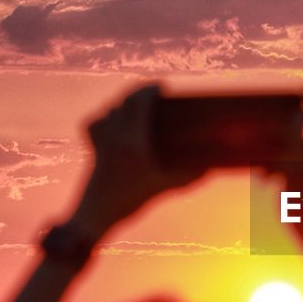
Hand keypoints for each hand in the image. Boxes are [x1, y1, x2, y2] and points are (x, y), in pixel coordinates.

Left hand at [70, 85, 204, 239]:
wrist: (96, 215)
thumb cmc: (130, 201)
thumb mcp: (163, 188)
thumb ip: (187, 177)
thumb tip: (209, 170)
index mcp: (132, 138)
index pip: (139, 102)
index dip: (149, 89)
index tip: (161, 86)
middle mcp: (114, 134)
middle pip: (124, 102)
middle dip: (138, 92)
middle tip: (153, 92)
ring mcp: (101, 141)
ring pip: (109, 111)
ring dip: (123, 103)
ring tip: (136, 106)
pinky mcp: (93, 151)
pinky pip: (94, 125)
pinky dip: (103, 118)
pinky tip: (109, 121)